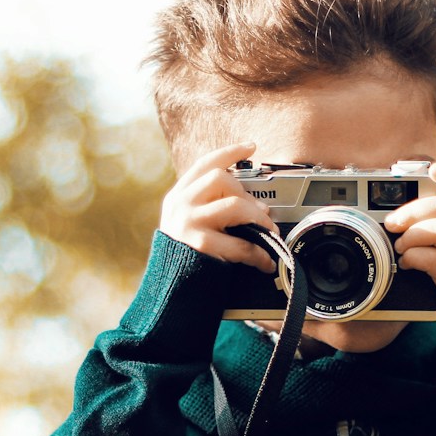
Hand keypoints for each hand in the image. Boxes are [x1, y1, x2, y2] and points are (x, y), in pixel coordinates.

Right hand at [158, 142, 277, 273]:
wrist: (166, 289)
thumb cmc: (184, 256)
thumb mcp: (186, 223)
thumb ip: (208, 207)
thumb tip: (255, 205)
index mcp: (178, 196)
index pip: (204, 163)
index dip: (229, 152)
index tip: (250, 146)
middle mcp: (180, 205)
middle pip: (220, 178)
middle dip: (247, 193)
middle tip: (260, 212)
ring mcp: (189, 223)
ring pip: (234, 205)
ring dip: (258, 218)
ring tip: (268, 233)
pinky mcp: (200, 246)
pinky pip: (240, 244)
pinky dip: (258, 254)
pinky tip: (264, 261)